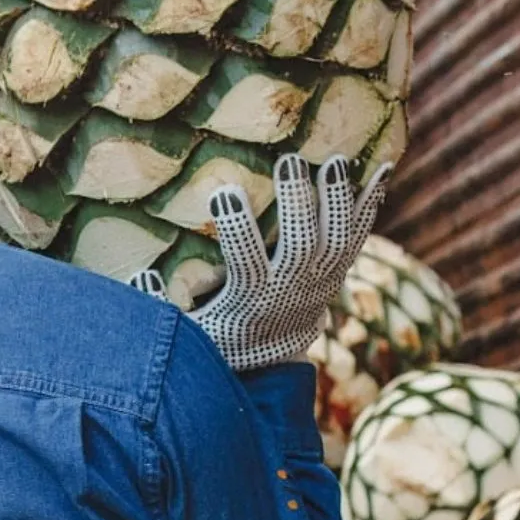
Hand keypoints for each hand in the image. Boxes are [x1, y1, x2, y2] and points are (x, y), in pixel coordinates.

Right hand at [133, 154, 391, 371]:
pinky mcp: (336, 272)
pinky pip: (358, 236)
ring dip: (337, 200)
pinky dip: (370, 202)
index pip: (248, 265)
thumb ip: (163, 307)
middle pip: (301, 247)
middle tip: (289, 161)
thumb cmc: (217, 334)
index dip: (238, 230)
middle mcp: (291, 292)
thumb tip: (139, 276)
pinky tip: (381, 167)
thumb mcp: (187, 330)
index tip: (225, 192)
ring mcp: (320, 282)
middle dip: (297, 204)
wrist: (268, 359)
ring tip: (335, 160)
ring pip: (337, 240)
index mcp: (250, 303)